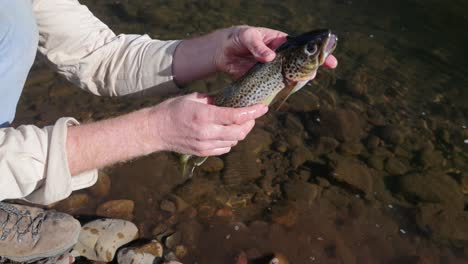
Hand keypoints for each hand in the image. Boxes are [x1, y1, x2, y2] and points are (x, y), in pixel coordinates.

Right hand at [148, 93, 267, 155]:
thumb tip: (232, 100)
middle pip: (239, 131)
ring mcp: (205, 145)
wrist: (155, 130)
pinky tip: (228, 132)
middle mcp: (206, 132)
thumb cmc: (173, 109)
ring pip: (234, 141)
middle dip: (250, 123)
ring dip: (241, 131)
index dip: (253, 112)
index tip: (263, 107)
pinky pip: (225, 148)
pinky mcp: (203, 152)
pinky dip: (231, 140)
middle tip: (251, 115)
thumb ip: (214, 100)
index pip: (236, 116)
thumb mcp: (194, 98)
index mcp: (204, 115)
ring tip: (240, 122)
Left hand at [214, 25, 337, 77]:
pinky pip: (278, 85)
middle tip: (313, 74)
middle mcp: (280, 56)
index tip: (329, 60)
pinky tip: (290, 91)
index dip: (317, 52)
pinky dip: (285, 89)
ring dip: (299, 80)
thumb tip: (270, 57)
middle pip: (301, 63)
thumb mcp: (247, 37)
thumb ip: (258, 46)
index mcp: (280, 42)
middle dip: (311, 68)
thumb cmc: (237, 38)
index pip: (302, 46)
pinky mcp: (265, 80)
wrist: (222, 52)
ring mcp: (274, 69)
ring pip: (291, 75)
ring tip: (304, 81)